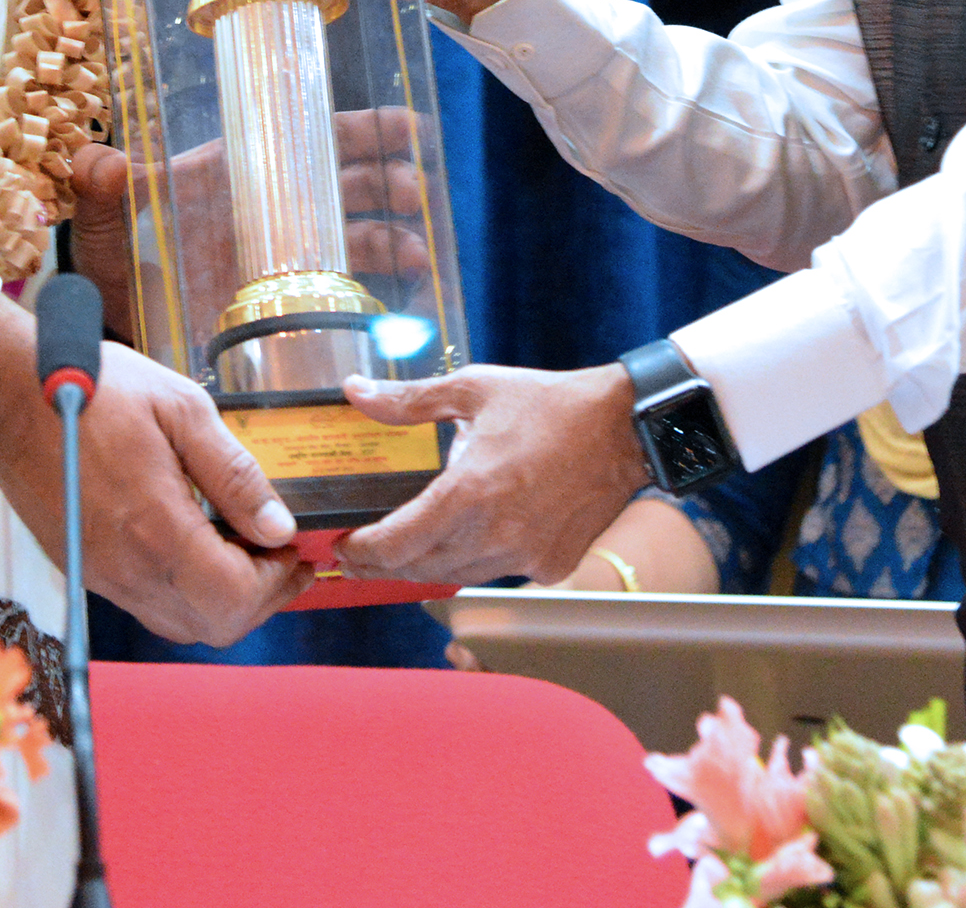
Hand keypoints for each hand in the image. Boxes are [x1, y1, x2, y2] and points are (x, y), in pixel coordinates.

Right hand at [0, 301, 310, 647]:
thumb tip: (279, 526)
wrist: (7, 395)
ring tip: (246, 551)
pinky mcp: (84, 569)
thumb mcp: (182, 409)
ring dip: (223, 599)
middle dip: (260, 598)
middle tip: (281, 557)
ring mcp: (101, 575)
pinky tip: (197, 545)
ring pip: (181, 623)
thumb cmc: (94, 387)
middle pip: (213, 626)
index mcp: (157, 529)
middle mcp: (127, 569)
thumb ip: (235, 474)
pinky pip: (148, 604)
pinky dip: (186, 591)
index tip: (293, 550)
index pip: (235, 599)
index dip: (277, 583)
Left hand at [76, 117, 436, 348]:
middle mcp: (274, 209)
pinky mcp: (289, 301)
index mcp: (241, 172)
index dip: (361, 128)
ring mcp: (287, 256)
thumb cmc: (115, 258)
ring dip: (394, 239)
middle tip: (412, 193)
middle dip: (390, 183)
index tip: (404, 126)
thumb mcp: (105, 222)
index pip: (309, 137)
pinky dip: (379, 290)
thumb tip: (100, 162)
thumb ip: (101, 192)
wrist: (117, 318)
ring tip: (414, 255)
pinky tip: (401, 300)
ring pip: (358, 235)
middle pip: (349, 184)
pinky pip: (347, 289)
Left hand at [329, 361, 647, 586]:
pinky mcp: (551, 567)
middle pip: (420, 568)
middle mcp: (495, 533)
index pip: (397, 543)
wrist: (623, 429)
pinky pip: (498, 573)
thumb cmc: (547, 404)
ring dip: (427, 566)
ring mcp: (526, 556)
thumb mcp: (472, 389)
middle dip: (384, 564)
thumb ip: (409, 400)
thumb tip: (354, 392)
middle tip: (360, 554)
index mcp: (469, 491)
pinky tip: (467, 540)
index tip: (342, 547)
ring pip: (458, 576)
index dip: (362, 552)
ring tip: (404, 548)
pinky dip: (476, 561)